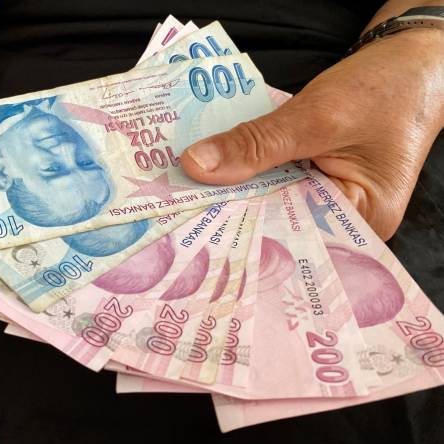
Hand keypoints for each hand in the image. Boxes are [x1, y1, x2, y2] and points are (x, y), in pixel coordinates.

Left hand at [181, 29, 443, 239]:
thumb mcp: (316, 116)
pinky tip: (216, 175)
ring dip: (238, 194)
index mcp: (363, 218)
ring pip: (274, 203)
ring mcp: (330, 199)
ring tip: (186, 199)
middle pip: (280, 225)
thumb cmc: (384, 88)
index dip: (242, 234)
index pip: (293, 238)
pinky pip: (278, 184)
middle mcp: (345, 220)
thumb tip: (196, 166)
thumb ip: (256, 144)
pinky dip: (252, 176)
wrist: (411, 60)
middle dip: (234, 216)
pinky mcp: (316, 180)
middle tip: (178, 217)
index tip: (192, 231)